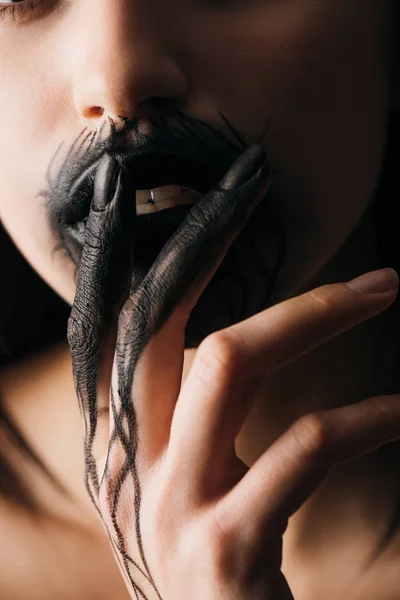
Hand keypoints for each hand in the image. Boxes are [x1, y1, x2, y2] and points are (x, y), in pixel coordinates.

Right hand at [67, 145, 399, 599]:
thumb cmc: (220, 565)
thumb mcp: (196, 482)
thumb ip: (194, 420)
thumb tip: (222, 345)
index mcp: (129, 444)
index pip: (140, 328)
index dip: (181, 261)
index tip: (229, 203)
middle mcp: (133, 464)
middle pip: (172, 325)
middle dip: (225, 254)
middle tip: (311, 229)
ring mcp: (172, 504)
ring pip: (228, 359)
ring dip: (315, 312)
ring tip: (384, 286)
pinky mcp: (224, 547)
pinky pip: (302, 444)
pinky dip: (364, 416)